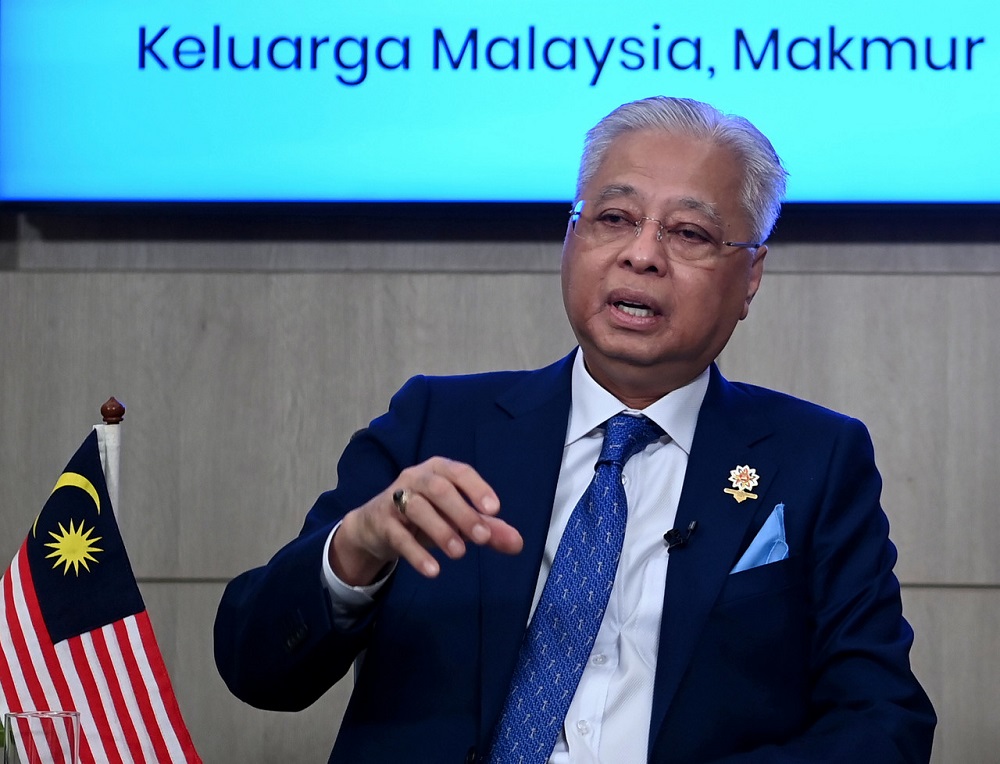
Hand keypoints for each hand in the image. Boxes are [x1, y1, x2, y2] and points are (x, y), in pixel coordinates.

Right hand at [330, 457, 523, 584]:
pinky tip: (434, 570)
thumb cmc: (425, 516)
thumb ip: (487, 529)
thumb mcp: (456, 520)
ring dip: (441, 530)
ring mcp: (395, 498)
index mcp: (438, 470)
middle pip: (439, 489)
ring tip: (460, 553)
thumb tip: (518, 543)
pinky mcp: (381, 522)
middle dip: (462, 512)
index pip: (459, 472)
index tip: (494, 508)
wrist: (375, 527)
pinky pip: (398, 536)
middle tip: (482, 537)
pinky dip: (416, 553)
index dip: (477, 487)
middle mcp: (415, 478)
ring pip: (417, 508)